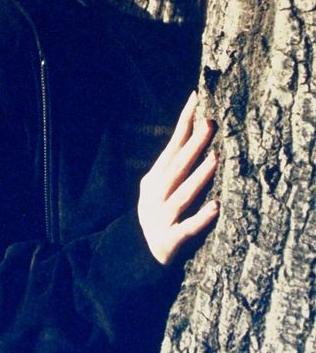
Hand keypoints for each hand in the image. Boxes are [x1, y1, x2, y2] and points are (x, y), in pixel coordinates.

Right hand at [138, 90, 218, 265]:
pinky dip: (200, 218)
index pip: (172, 144)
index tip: (196, 98)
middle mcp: (156, 193)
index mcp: (155, 177)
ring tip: (215, 158)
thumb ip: (176, 164)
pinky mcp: (169, 240)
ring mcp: (161, 216)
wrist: (137, 253)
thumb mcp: (160, 186)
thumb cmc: (158, 213)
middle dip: (194, 144)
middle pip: (177, 165)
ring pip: (182, 194)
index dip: (184, 122)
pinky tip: (215, 207)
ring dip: (199, 176)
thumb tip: (197, 133)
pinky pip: (187, 228)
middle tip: (210, 124)